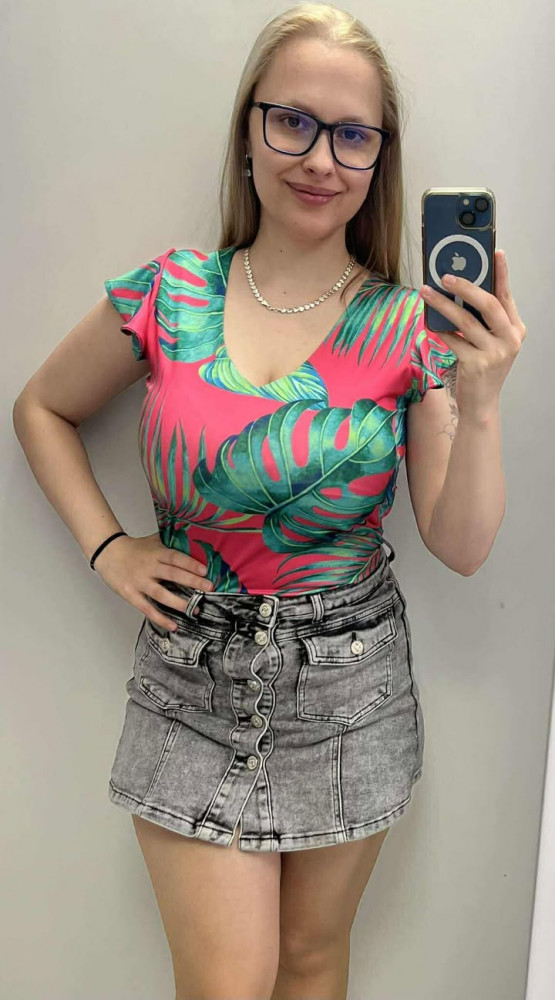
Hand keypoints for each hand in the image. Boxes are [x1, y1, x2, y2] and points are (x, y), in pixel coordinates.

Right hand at [93, 531, 213, 630]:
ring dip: (179, 603)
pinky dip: (160, 618)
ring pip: (161, 594)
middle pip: (172, 575)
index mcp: (155, 553)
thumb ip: (171, 542)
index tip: (205, 570)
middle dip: (192, 582)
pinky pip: (147, 609)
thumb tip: (196, 542)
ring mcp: (139, 582)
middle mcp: (148, 567)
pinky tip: (173, 626)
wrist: (107, 552)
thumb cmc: (134, 548)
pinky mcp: (131, 595)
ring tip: (195, 610)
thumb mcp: (153, 541)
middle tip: (209, 588)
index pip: (175, 557)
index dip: (190, 564)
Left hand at [420, 250, 526, 420]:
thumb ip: (482, 320)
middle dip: (465, 286)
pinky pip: (453, 340)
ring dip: (443, 304)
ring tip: (426, 292)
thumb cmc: (483, 368)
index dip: (502, 273)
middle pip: (488, 304)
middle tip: (445, 275)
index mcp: (516, 329)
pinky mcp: (476, 365)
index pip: (507, 296)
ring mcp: (494, 354)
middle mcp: (510, 340)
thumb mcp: (490, 342)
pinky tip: (429, 323)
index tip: (495, 252)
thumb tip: (459, 289)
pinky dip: (440, 331)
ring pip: (465, 321)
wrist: (481, 404)